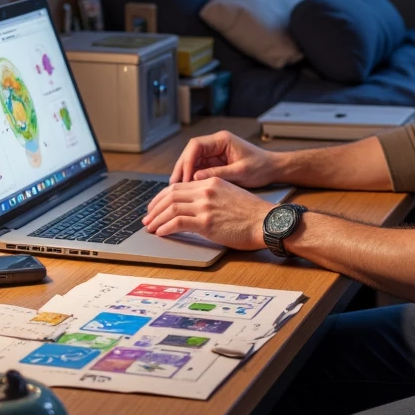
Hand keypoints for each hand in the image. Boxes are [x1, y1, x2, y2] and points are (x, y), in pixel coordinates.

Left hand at [143, 175, 272, 251]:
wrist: (266, 222)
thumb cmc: (252, 214)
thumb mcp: (230, 195)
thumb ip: (212, 196)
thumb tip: (195, 207)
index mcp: (211, 181)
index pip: (178, 186)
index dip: (162, 197)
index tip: (156, 206)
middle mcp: (206, 190)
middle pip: (170, 195)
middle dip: (154, 208)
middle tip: (147, 218)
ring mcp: (205, 206)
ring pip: (171, 208)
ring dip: (156, 219)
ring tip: (150, 227)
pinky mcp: (206, 222)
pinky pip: (177, 223)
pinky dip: (165, 228)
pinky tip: (161, 233)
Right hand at [170, 130, 279, 188]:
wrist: (273, 169)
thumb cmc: (261, 167)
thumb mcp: (240, 172)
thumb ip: (218, 174)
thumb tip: (195, 178)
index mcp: (222, 140)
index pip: (196, 146)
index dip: (187, 161)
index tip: (184, 177)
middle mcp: (216, 144)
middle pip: (190, 153)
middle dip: (181, 168)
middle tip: (174, 184)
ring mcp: (215, 153)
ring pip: (192, 161)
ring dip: (184, 174)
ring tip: (176, 189)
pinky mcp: (216, 162)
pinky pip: (199, 168)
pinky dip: (192, 178)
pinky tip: (187, 189)